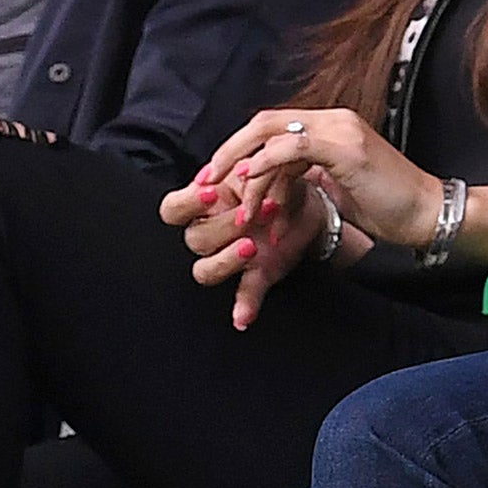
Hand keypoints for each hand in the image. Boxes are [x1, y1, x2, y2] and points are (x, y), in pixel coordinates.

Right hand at [170, 168, 326, 330]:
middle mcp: (210, 232)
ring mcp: (230, 256)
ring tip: (251, 245)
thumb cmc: (279, 177)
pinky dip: (243, 307)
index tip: (211, 191)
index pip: (172, 210)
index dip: (187, 203)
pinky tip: (243, 318)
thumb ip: (243, 173)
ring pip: (205, 270)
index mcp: (204, 204)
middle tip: (249, 213)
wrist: (314, 198)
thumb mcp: (261, 168)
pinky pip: (244, 293)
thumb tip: (226, 175)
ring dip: (225, 260)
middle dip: (222, 226)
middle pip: (194, 239)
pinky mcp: (256, 273)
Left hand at [172, 107, 442, 253]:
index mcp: (331, 125)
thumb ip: (305, 174)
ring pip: (273, 137)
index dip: (239, 147)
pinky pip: (292, 148)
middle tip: (207, 182)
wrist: (426, 213)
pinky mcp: (346, 147)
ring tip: (245, 213)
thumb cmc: (385, 206)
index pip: (273, 125)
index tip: (218, 177)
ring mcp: (341, 130)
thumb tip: (268, 181)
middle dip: (230, 152)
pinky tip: (256, 192)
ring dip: (249, 176)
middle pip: (265, 122)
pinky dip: (267, 167)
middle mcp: (334, 119)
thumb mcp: (336, 185)